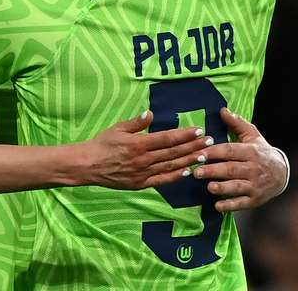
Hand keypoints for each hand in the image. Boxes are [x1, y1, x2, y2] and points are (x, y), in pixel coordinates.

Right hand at [84, 111, 212, 188]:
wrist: (88, 165)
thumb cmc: (102, 144)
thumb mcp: (117, 128)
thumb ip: (136, 123)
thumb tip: (151, 113)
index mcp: (138, 144)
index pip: (167, 138)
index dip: (184, 134)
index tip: (198, 130)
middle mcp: (144, 159)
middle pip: (173, 152)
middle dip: (193, 146)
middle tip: (209, 141)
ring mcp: (143, 173)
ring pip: (171, 166)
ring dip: (189, 160)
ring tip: (204, 155)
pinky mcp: (141, 183)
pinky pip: (162, 180)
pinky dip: (176, 176)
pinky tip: (188, 171)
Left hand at [194, 108, 288, 211]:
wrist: (283, 173)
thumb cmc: (260, 152)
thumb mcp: (252, 135)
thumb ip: (237, 123)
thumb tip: (222, 109)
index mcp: (251, 151)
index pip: (230, 151)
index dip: (214, 152)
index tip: (198, 153)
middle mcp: (254, 169)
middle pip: (232, 169)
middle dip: (214, 171)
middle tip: (196, 172)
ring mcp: (256, 185)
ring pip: (237, 187)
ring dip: (222, 188)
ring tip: (208, 187)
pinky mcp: (256, 199)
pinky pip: (243, 204)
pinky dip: (230, 205)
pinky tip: (217, 206)